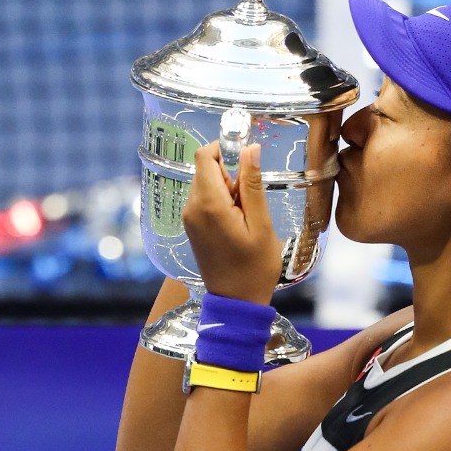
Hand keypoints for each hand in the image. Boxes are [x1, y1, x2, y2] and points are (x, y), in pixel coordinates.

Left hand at [183, 142, 281, 303]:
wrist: (236, 302)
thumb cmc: (254, 267)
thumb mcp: (260, 224)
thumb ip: (252, 184)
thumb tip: (250, 149)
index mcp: (208, 204)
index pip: (204, 156)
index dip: (225, 148)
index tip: (248, 157)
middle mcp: (192, 208)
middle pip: (206, 168)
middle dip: (230, 172)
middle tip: (252, 198)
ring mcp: (189, 218)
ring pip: (207, 183)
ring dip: (228, 188)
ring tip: (246, 215)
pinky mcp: (192, 227)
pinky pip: (205, 200)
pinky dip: (222, 201)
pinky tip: (238, 222)